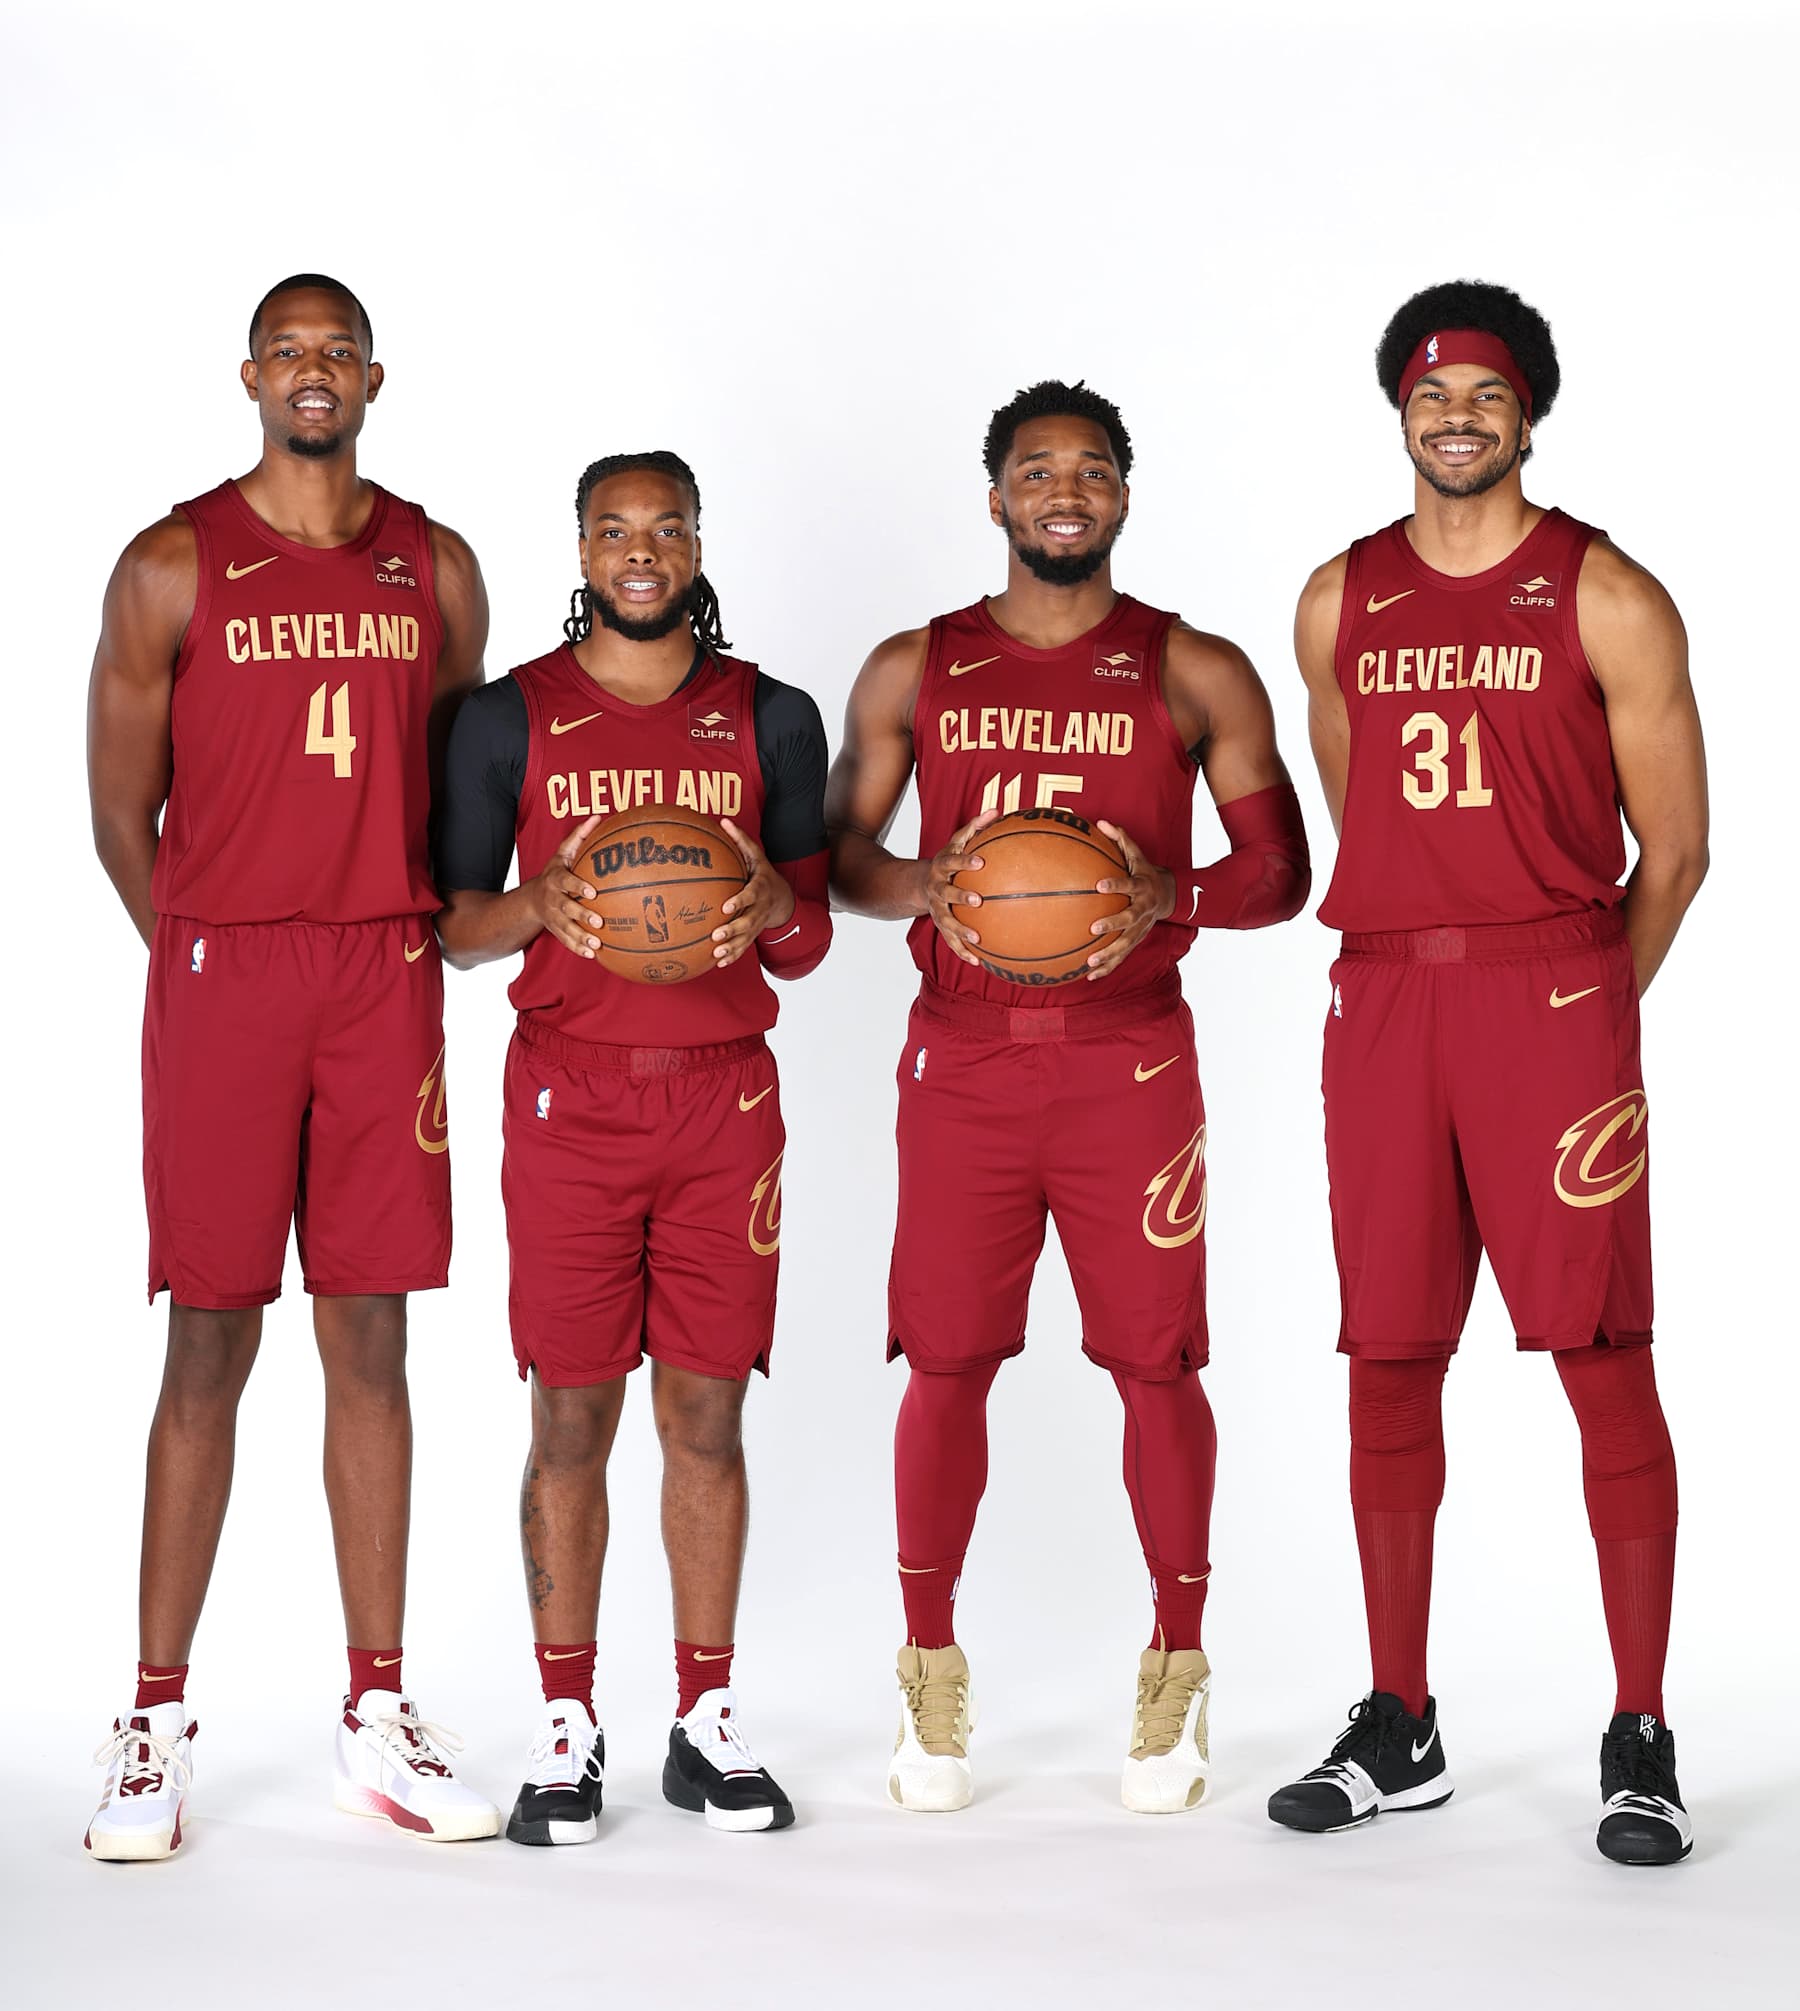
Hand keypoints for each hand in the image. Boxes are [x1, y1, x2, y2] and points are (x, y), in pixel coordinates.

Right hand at [529, 815, 603, 958]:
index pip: (566, 882)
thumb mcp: (562, 853)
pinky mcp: (556, 930)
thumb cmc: (556, 873)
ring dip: (581, 937)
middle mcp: (553, 899)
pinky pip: (566, 941)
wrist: (532, 899)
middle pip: (566, 908)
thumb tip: (599, 817)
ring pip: (566, 928)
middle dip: (580, 915)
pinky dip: (578, 948)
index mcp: (556, 879)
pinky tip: (593, 954)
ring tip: (597, 943)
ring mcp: (553, 917)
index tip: (592, 892)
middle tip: (598, 921)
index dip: (577, 886)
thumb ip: (579, 836)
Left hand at [712, 819, 796, 966]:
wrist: (782, 898)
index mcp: (759, 889)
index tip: (725, 907)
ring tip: (716, 952)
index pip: (750, 895)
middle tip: (716, 935)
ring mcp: (757, 924)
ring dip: (732, 947)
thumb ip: (740, 840)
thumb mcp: (756, 856)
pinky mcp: (753, 934)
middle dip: (733, 930)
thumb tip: (723, 821)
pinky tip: (719, 963)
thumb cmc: (762, 874)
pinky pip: (744, 947)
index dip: (739, 901)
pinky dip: (733, 956)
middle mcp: (759, 909)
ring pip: (745, 938)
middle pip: (747, 921)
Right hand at [918, 806, 1000, 968]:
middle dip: (960, 897)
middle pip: (945, 894)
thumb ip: (975, 827)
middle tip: (978, 901)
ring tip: (977, 940)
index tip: (980, 861)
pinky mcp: (939, 925)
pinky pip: (950, 941)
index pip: (952, 861)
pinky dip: (962, 952)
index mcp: (941, 866)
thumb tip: (997, 810)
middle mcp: (936, 888)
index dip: (964, 861)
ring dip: (959, 932)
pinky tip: (978, 962)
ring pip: (946, 922)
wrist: (920, 883)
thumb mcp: (957, 841)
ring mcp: (936, 909)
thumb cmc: (949, 860)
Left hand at [1086, 820, 1174, 979]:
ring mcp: (1140, 928)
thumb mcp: (1136, 854)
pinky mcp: (1137, 941)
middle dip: (1112, 924)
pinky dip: (1108, 967)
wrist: (1168, 895)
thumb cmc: (1144, 872)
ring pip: (1125, 944)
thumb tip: (1101, 822)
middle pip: (1128, 919)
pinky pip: (1122, 956)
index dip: (1115, 884)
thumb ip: (1120, 839)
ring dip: (1109, 954)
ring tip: (1091, 962)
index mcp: (1141, 887)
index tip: (1099, 885)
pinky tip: (1090, 975)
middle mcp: (1142, 909)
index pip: (1128, 884)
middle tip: (1094, 928)